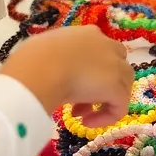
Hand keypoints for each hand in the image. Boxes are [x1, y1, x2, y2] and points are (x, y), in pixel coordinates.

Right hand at [0, 25, 132, 122]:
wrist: (40, 70)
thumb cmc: (33, 58)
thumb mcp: (44, 49)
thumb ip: (56, 56)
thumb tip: (52, 68)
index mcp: (88, 33)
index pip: (98, 50)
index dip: (87, 70)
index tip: (70, 84)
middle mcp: (106, 45)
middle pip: (115, 66)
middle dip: (99, 85)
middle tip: (77, 102)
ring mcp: (115, 65)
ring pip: (121, 85)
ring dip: (103, 101)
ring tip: (80, 115)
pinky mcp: (117, 87)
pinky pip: (120, 106)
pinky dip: (106, 117)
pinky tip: (86, 122)